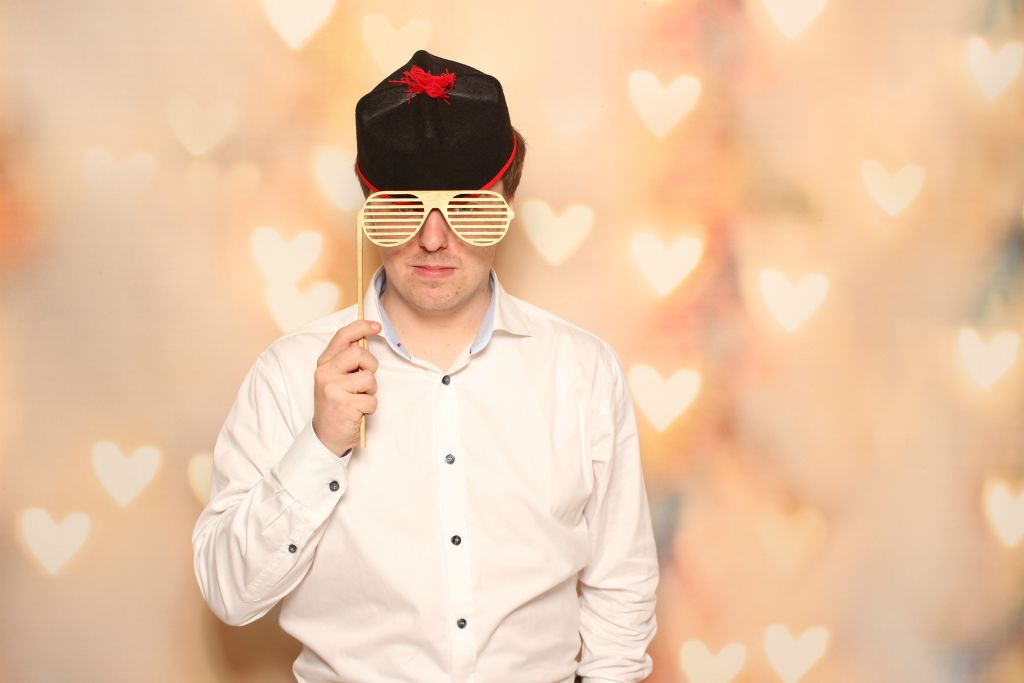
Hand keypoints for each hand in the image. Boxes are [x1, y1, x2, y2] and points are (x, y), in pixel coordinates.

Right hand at [312, 319, 380, 455]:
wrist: (326, 436)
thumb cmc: (336, 404)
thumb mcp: (336, 378)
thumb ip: (347, 360)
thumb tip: (365, 339)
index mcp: (324, 363)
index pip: (343, 336)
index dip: (362, 327)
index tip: (377, 326)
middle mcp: (325, 373)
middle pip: (359, 353)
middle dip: (370, 367)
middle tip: (365, 381)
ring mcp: (333, 388)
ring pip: (369, 378)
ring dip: (371, 391)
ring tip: (359, 399)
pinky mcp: (344, 405)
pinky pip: (371, 400)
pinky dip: (370, 408)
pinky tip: (358, 412)